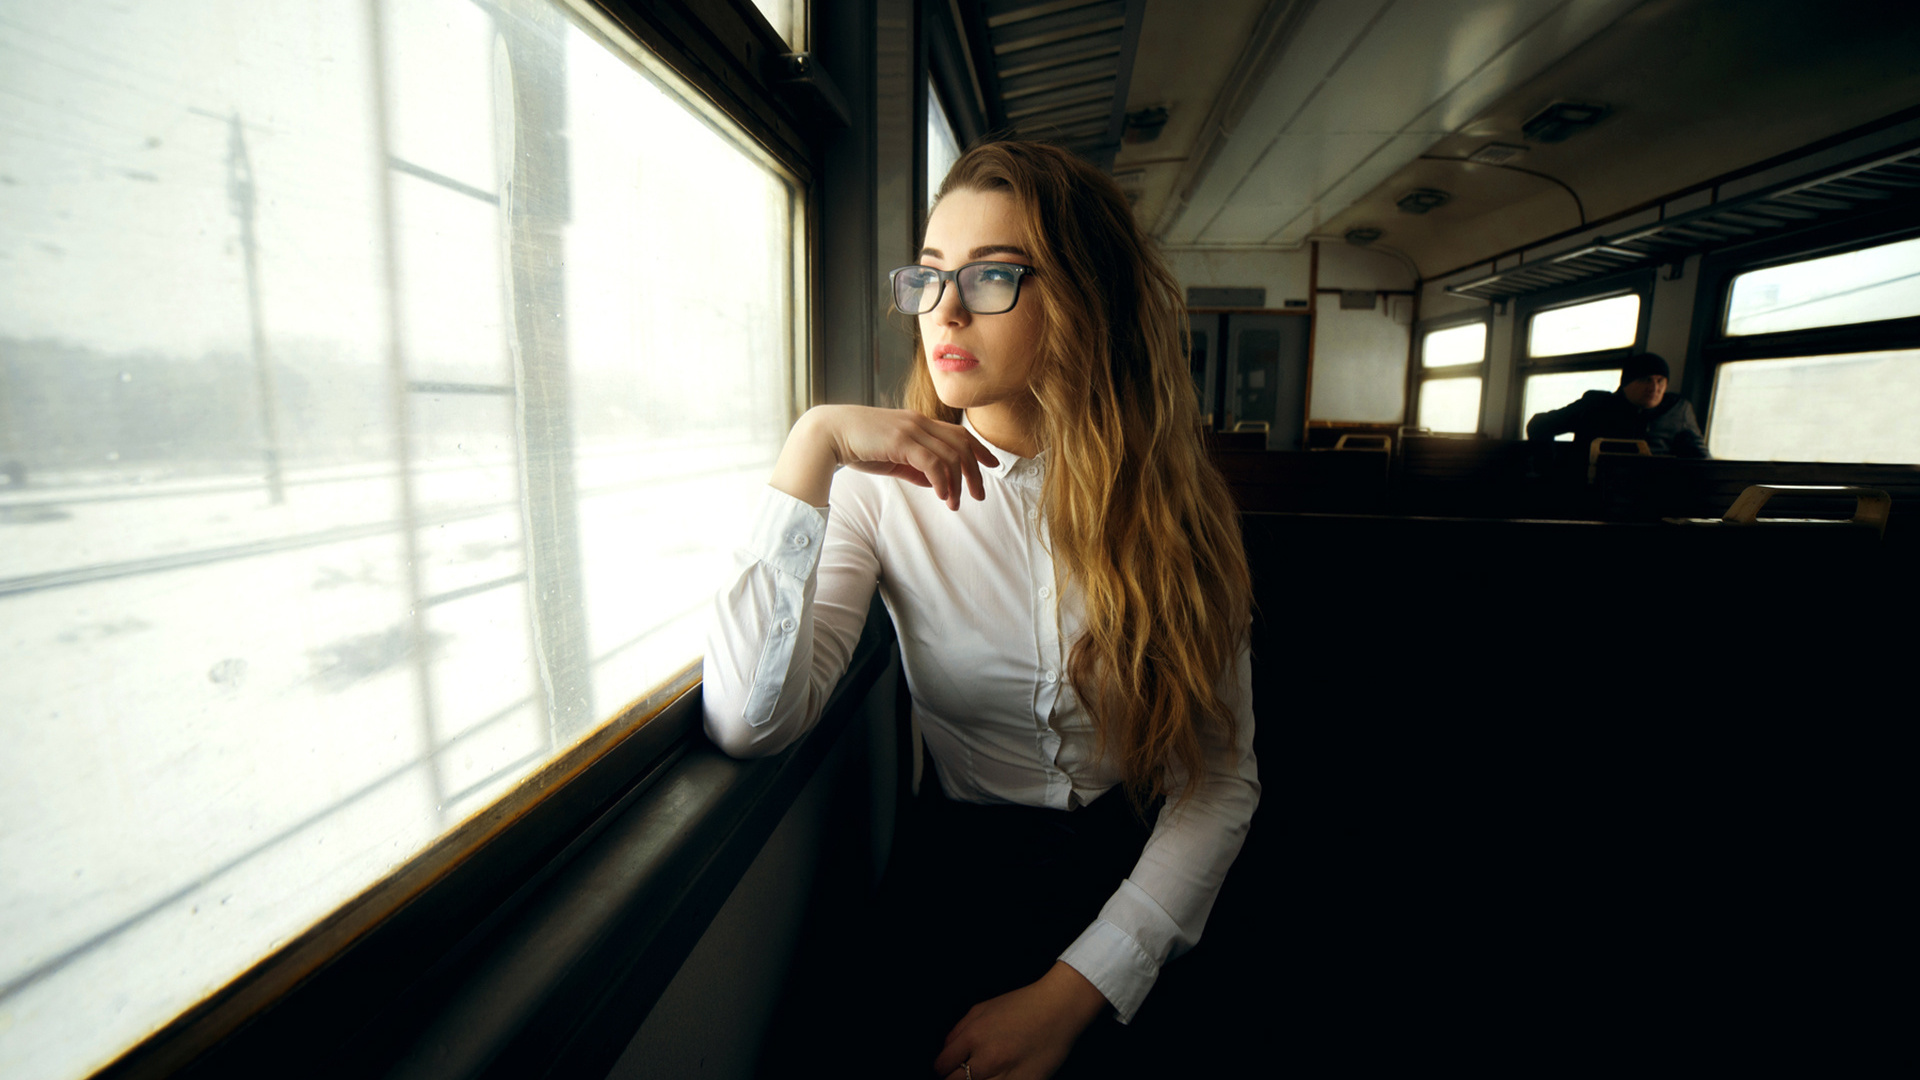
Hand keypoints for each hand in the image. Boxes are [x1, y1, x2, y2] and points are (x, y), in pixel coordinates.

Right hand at [771, 405, 997, 510]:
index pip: (958, 433)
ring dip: (958, 483)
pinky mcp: (900, 441)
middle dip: (975, 472)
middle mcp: (919, 422)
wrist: (828, 434)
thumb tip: (935, 482)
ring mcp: (910, 429)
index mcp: (918, 423)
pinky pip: (932, 463)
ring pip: (950, 455)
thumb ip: (913, 468)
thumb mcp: (891, 458)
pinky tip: (943, 496)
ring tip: (956, 504)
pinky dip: (943, 481)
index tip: (993, 466)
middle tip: (979, 496)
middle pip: (961, 444)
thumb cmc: (856, 446)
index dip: (979, 449)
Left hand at [932, 962, 1108, 1079]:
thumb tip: (945, 1053)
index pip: (942, 1066)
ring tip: (983, 1074)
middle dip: (955, 1079)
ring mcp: (1007, 1075)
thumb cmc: (1021, 1006)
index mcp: (974, 1036)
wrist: (1059, 1009)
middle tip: (965, 1073)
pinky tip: (999, 1076)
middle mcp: (988, 1058)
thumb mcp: (982, 1008)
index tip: (948, 1069)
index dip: (943, 1068)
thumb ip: (957, 1031)